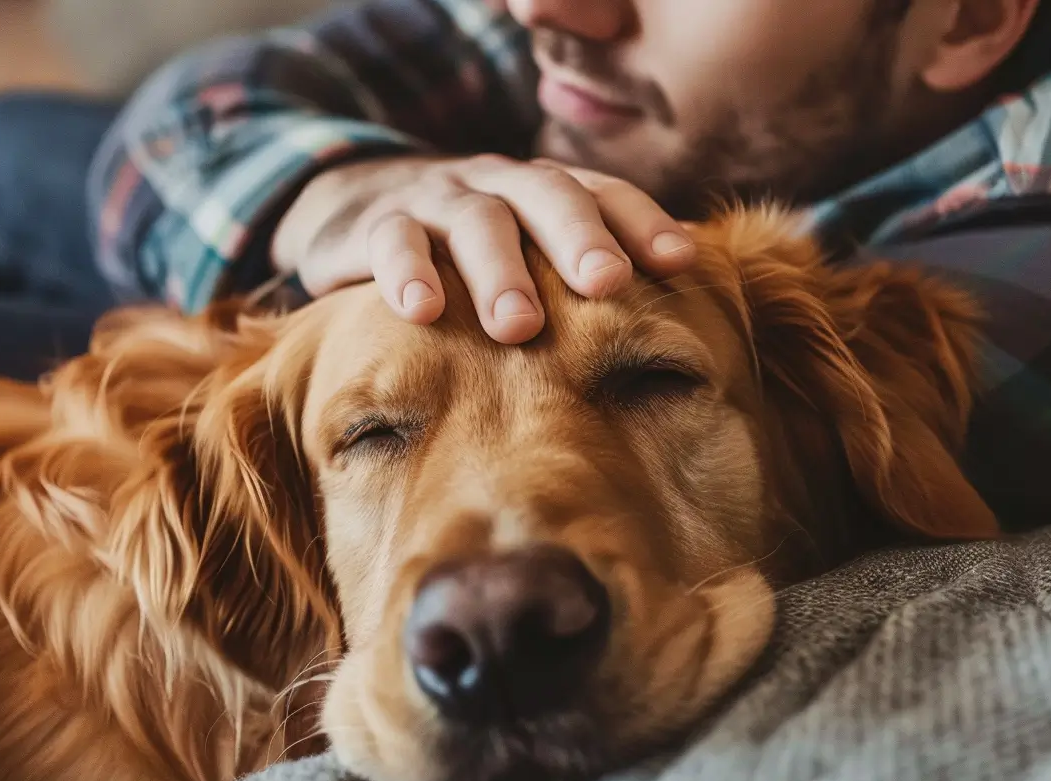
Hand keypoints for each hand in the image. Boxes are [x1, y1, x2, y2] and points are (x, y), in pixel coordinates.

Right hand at [272, 154, 696, 342]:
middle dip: (580, 239)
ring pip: (476, 222)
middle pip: (548, 196)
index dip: (643, 222)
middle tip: (606, 283)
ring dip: (500, 272)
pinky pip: (394, 240)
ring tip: (519, 326)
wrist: (359, 204)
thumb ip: (589, 273)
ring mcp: (440, 199)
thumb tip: (690, 310)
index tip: (680, 261)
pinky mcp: (378, 222)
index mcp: (548, 191)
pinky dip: (408, 272)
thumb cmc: (476, 251)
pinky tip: (422, 311)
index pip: (605, 193)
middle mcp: (501, 184)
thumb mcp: (532, 251)